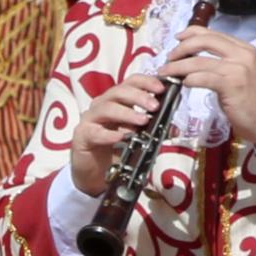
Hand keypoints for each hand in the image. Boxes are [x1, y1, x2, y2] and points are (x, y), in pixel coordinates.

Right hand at [67, 70, 165, 199]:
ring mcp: (90, 119)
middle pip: (119, 92)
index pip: (131, 83)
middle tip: (155, 106)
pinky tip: (121, 137)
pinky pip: (95, 132)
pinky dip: (109, 134)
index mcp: (117, 101)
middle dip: (138, 96)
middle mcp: (102, 105)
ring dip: (127, 113)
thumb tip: (173, 128)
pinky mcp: (82, 136)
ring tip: (143, 121)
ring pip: (106, 108)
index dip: (146, 82)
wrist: (94, 173)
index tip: (161, 88)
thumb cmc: (116, 151)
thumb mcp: (139, 139)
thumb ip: (154, 132)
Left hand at [160, 29, 255, 150]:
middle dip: (181, 48)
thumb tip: (198, 63)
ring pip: (199, 61)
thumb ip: (224, 65)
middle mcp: (242, 54)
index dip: (191, 33)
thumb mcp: (243, 75)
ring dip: (178, 66)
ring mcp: (238, 68)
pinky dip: (189, 79)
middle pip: (204, 40)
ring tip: (167, 73)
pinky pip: (203, 77)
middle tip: (169, 58)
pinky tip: (183, 84)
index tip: (178, 39)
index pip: (213, 33)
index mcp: (245, 49)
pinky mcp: (232, 84)